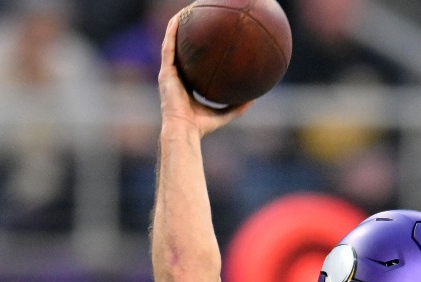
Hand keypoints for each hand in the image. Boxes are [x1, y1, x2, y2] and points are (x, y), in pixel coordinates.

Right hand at [158, 11, 251, 133]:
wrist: (184, 131)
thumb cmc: (202, 127)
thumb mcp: (225, 113)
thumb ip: (238, 106)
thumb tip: (256, 97)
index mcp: (187, 85)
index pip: (192, 64)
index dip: (197, 51)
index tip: (207, 39)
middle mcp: (176, 76)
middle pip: (181, 50)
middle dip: (187, 33)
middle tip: (196, 18)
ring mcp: (168, 73)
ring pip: (171, 43)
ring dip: (177, 26)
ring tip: (185, 11)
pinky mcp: (165, 72)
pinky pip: (168, 47)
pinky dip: (171, 32)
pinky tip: (178, 19)